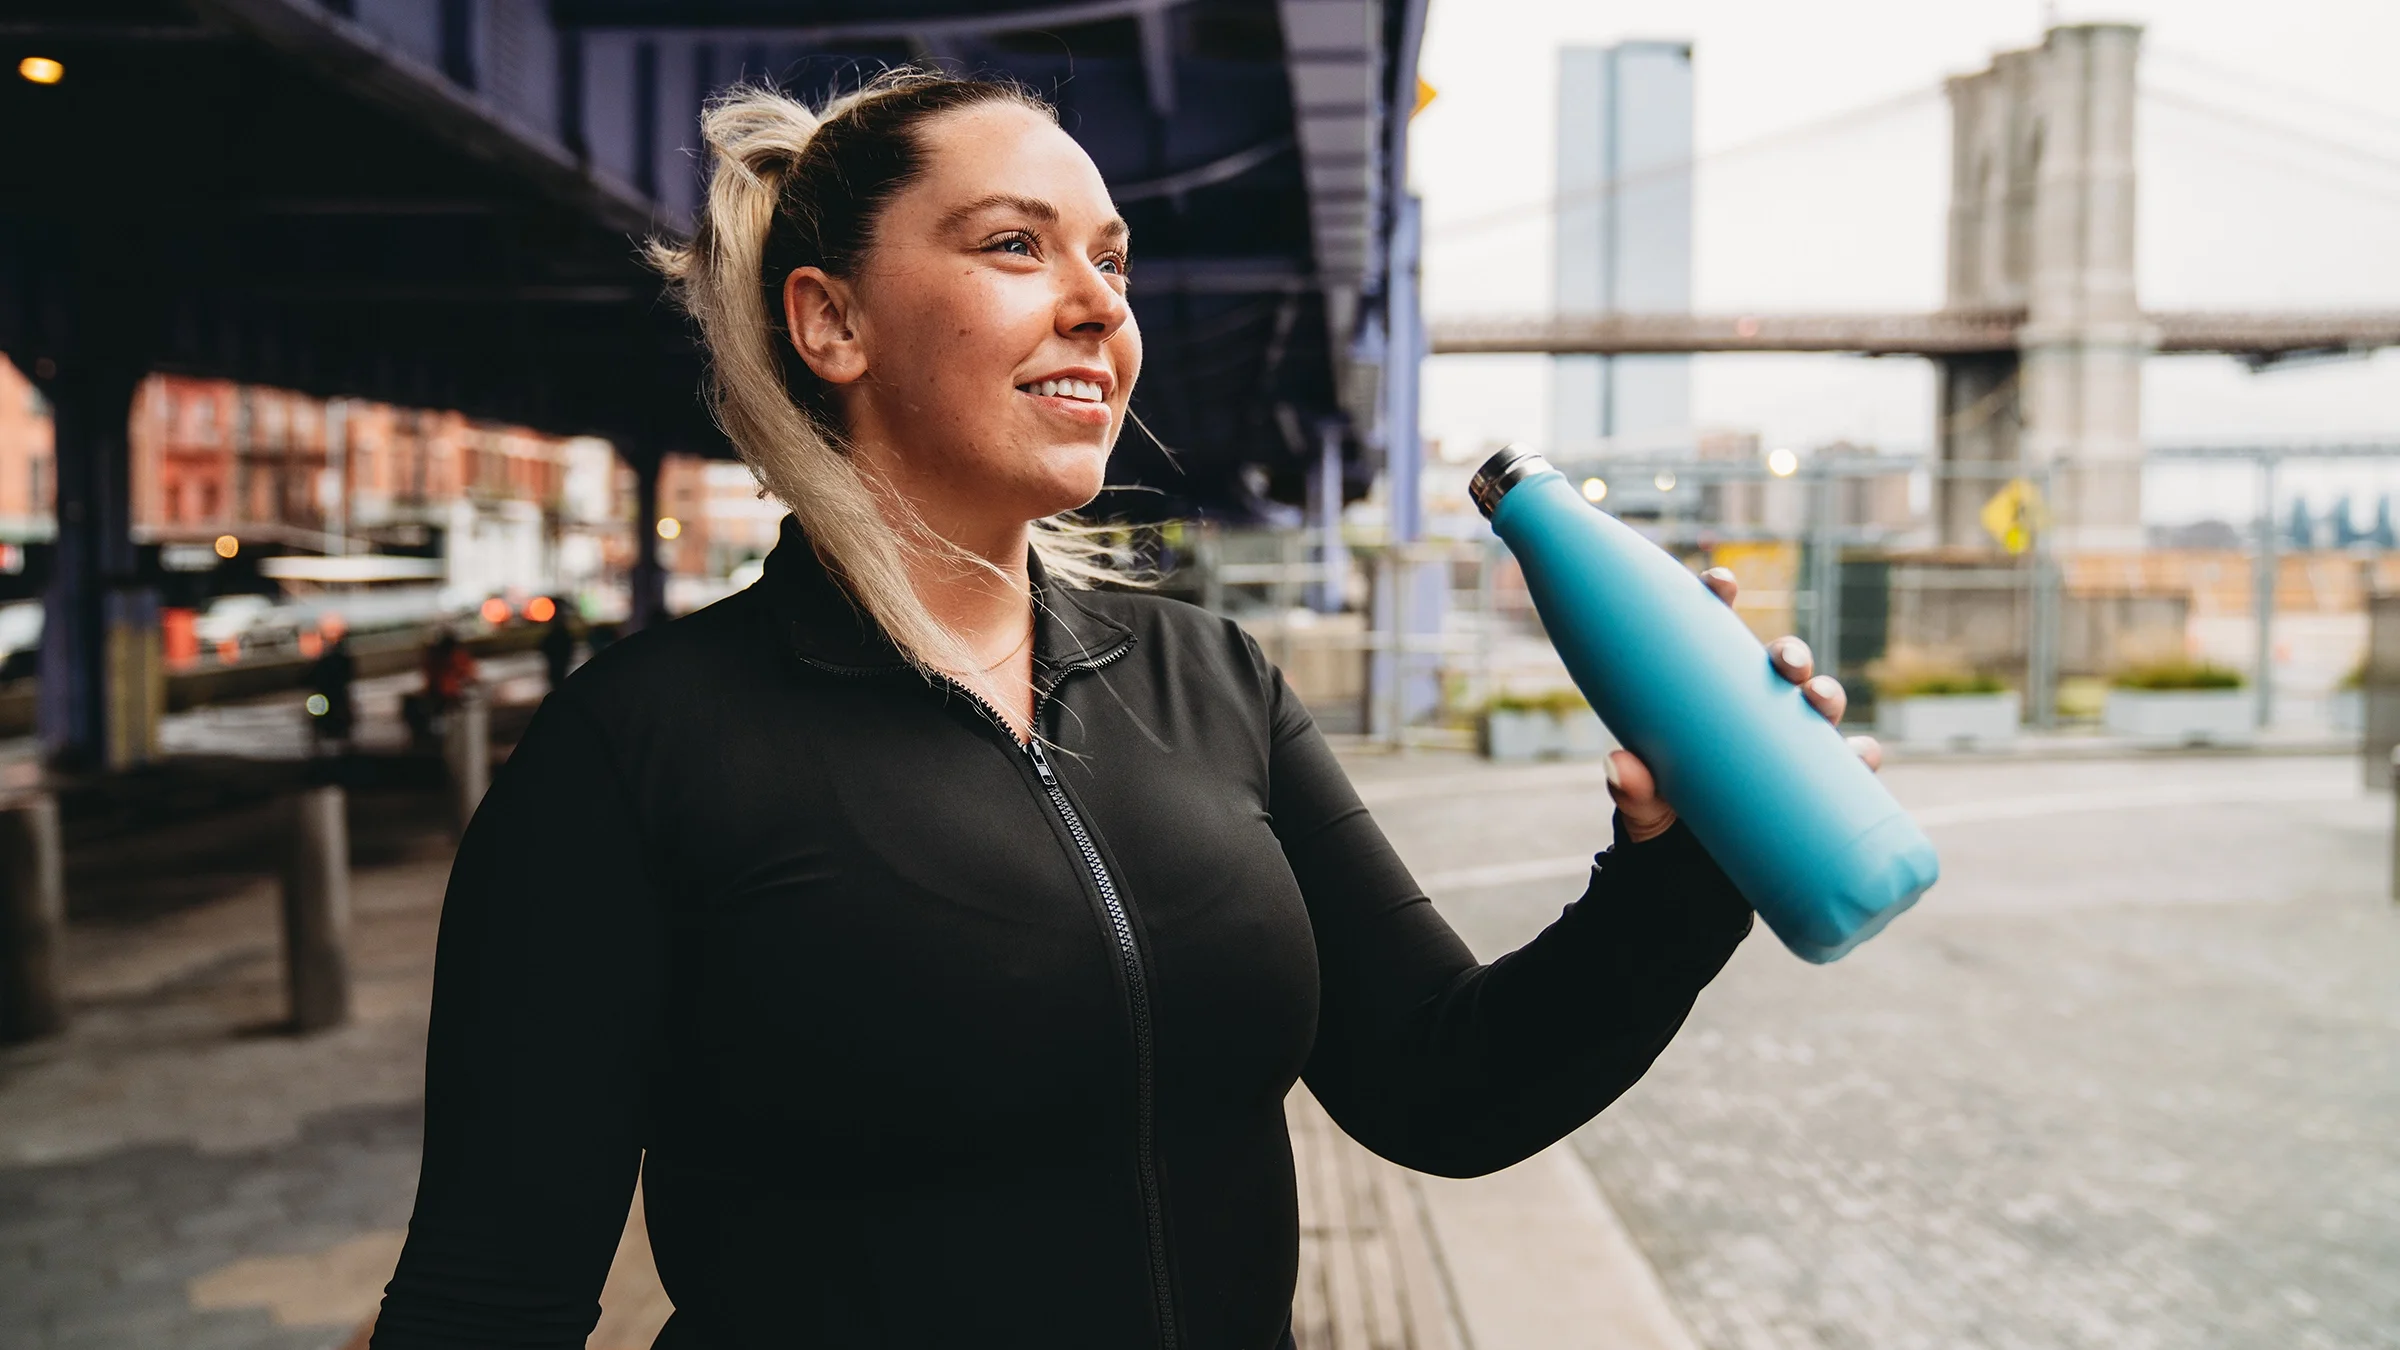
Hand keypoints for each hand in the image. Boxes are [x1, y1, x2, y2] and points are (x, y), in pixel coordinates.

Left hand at [1607, 566, 1883, 843]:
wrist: (1688, 879)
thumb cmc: (1661, 824)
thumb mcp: (1643, 809)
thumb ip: (1632, 791)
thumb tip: (1622, 767)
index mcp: (1708, 696)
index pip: (1714, 635)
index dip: (1720, 599)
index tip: (1720, 584)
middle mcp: (1754, 712)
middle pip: (1781, 666)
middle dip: (1790, 654)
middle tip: (1784, 663)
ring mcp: (1787, 747)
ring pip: (1819, 705)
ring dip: (1826, 694)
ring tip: (1818, 703)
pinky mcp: (1815, 787)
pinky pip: (1848, 767)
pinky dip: (1859, 758)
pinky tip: (1861, 756)